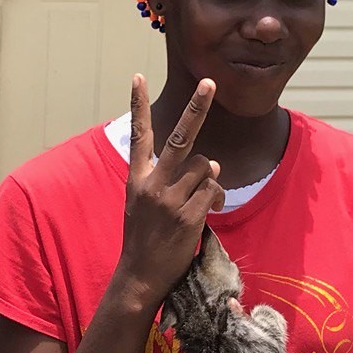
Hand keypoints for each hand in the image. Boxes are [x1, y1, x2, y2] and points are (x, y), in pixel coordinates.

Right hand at [116, 75, 222, 307]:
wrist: (139, 276)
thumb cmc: (143, 239)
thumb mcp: (141, 204)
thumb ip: (169, 180)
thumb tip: (212, 166)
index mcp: (136, 178)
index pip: (138, 134)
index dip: (138, 105)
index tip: (137, 76)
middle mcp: (152, 184)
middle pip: (182, 137)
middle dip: (197, 107)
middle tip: (210, 82)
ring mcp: (170, 199)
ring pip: (207, 167)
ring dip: (211, 180)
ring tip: (204, 200)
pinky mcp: (188, 216)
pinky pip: (213, 192)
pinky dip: (216, 199)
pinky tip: (209, 212)